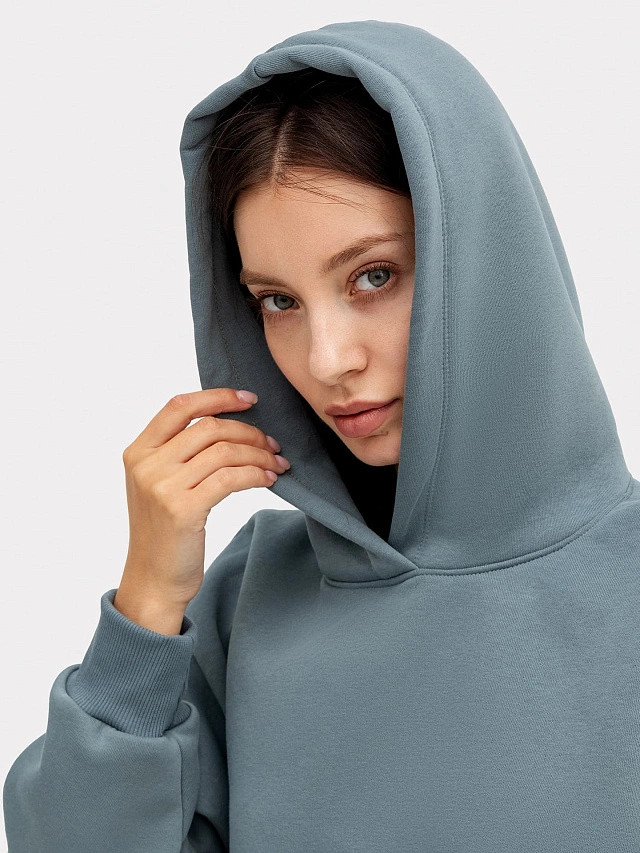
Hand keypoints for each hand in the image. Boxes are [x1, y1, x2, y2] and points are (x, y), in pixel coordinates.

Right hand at [118, 388, 289, 608]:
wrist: (152, 580)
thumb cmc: (164, 532)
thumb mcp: (159, 484)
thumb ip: (180, 452)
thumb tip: (229, 422)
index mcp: (138, 451)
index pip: (180, 406)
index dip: (218, 397)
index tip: (250, 399)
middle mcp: (146, 465)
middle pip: (210, 428)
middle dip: (249, 432)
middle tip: (273, 444)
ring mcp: (162, 487)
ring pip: (224, 451)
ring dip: (259, 455)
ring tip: (277, 464)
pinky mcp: (183, 510)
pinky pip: (231, 478)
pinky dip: (256, 475)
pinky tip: (269, 480)